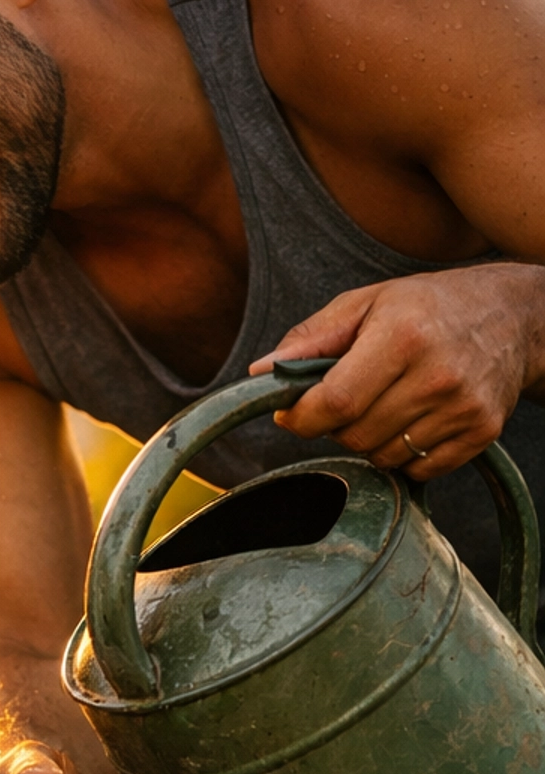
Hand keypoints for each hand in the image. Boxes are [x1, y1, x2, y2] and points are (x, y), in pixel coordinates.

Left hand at [251, 264, 544, 480]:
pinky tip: (415, 419)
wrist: (511, 316)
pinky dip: (405, 454)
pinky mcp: (482, 431)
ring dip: (371, 439)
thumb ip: (310, 339)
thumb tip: (261, 372)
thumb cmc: (427, 307)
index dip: (301, 418)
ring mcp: (463, 407)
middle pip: (354, 435)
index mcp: (402, 336)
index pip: (333, 403)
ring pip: (382, 457)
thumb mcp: (365, 303)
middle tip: (352, 397)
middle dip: (338, 425)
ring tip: (389, 402)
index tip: (291, 414)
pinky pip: (418, 470)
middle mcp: (437, 374)